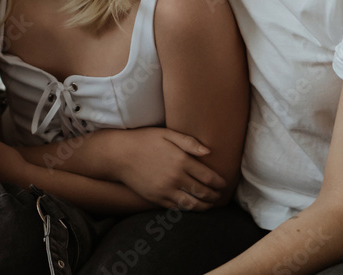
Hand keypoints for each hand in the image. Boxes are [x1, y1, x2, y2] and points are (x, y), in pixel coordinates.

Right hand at [110, 128, 226, 210]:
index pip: (208, 177)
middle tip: (220, 196)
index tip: (223, 184)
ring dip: (204, 206)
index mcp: (181, 161)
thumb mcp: (167, 133)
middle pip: (203, 193)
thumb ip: (189, 142)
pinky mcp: (156, 198)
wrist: (119, 154)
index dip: (219, 183)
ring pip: (192, 204)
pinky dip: (188, 208)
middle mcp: (175, 178)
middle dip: (215, 196)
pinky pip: (177, 208)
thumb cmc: (144, 140)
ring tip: (209, 204)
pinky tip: (191, 205)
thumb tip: (209, 151)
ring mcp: (165, 190)